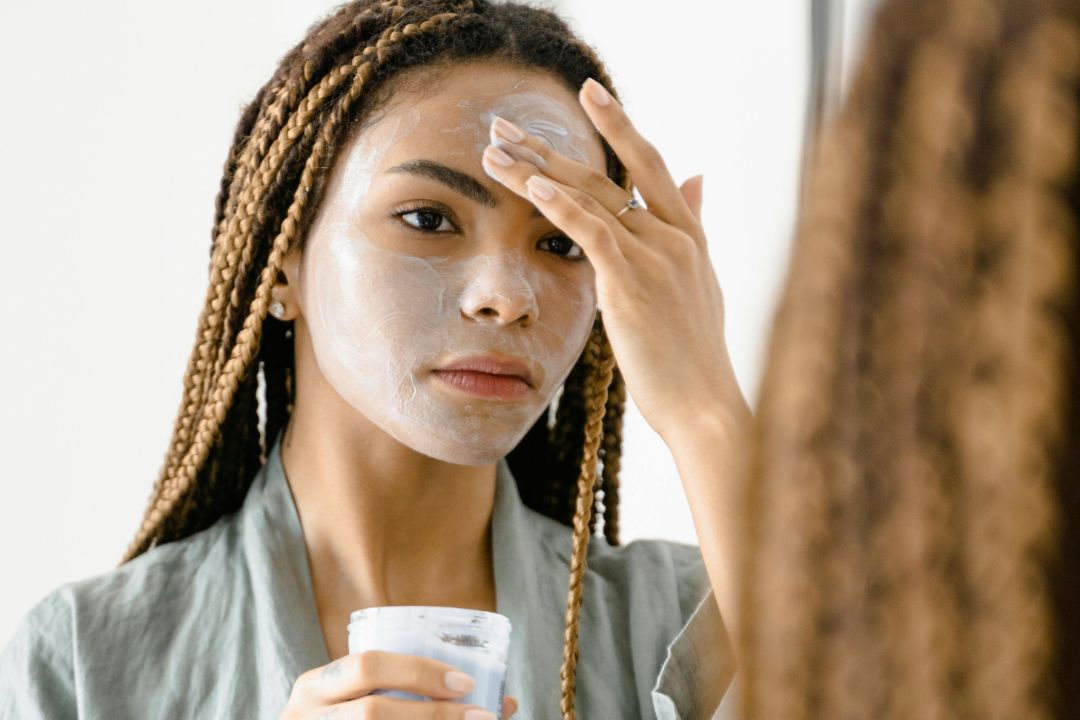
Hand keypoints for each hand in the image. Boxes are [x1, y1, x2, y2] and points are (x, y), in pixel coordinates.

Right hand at [279, 650, 517, 718]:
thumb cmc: (345, 715)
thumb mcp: (358, 696)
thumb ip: (411, 689)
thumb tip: (506, 702)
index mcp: (314, 687)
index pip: (367, 666)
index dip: (419, 672)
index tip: (466, 683)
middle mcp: (306, 719)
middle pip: (372, 714)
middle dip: (432, 714)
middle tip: (479, 715)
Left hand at [481, 78, 744, 439]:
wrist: (705, 406)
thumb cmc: (696, 359)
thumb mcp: (702, 283)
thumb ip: (693, 227)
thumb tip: (699, 177)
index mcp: (688, 236)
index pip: (651, 165)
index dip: (620, 125)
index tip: (589, 93)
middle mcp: (674, 236)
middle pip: (608, 173)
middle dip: (551, 145)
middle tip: (504, 123)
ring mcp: (655, 256)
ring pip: (590, 196)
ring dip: (535, 169)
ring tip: (493, 149)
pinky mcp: (632, 281)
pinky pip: (590, 229)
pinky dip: (559, 204)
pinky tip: (529, 183)